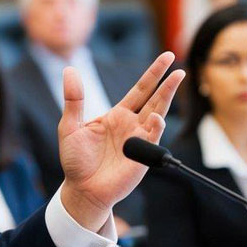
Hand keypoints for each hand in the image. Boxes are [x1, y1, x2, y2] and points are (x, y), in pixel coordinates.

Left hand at [58, 52, 184, 230]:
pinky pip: (153, 138)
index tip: (167, 57)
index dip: (153, 73)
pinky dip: (156, 127)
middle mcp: (132, 125)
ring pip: (159, 113)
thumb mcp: (70, 126)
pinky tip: (155, 117)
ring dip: (168, 96)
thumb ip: (73, 99)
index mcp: (117, 115)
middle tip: (177, 63)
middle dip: (167, 81)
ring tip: (177, 78)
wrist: (81, 189)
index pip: (140, 89)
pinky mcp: (142, 157)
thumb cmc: (76, 160)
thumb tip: (70, 70)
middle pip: (155, 98)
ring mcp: (140, 140)